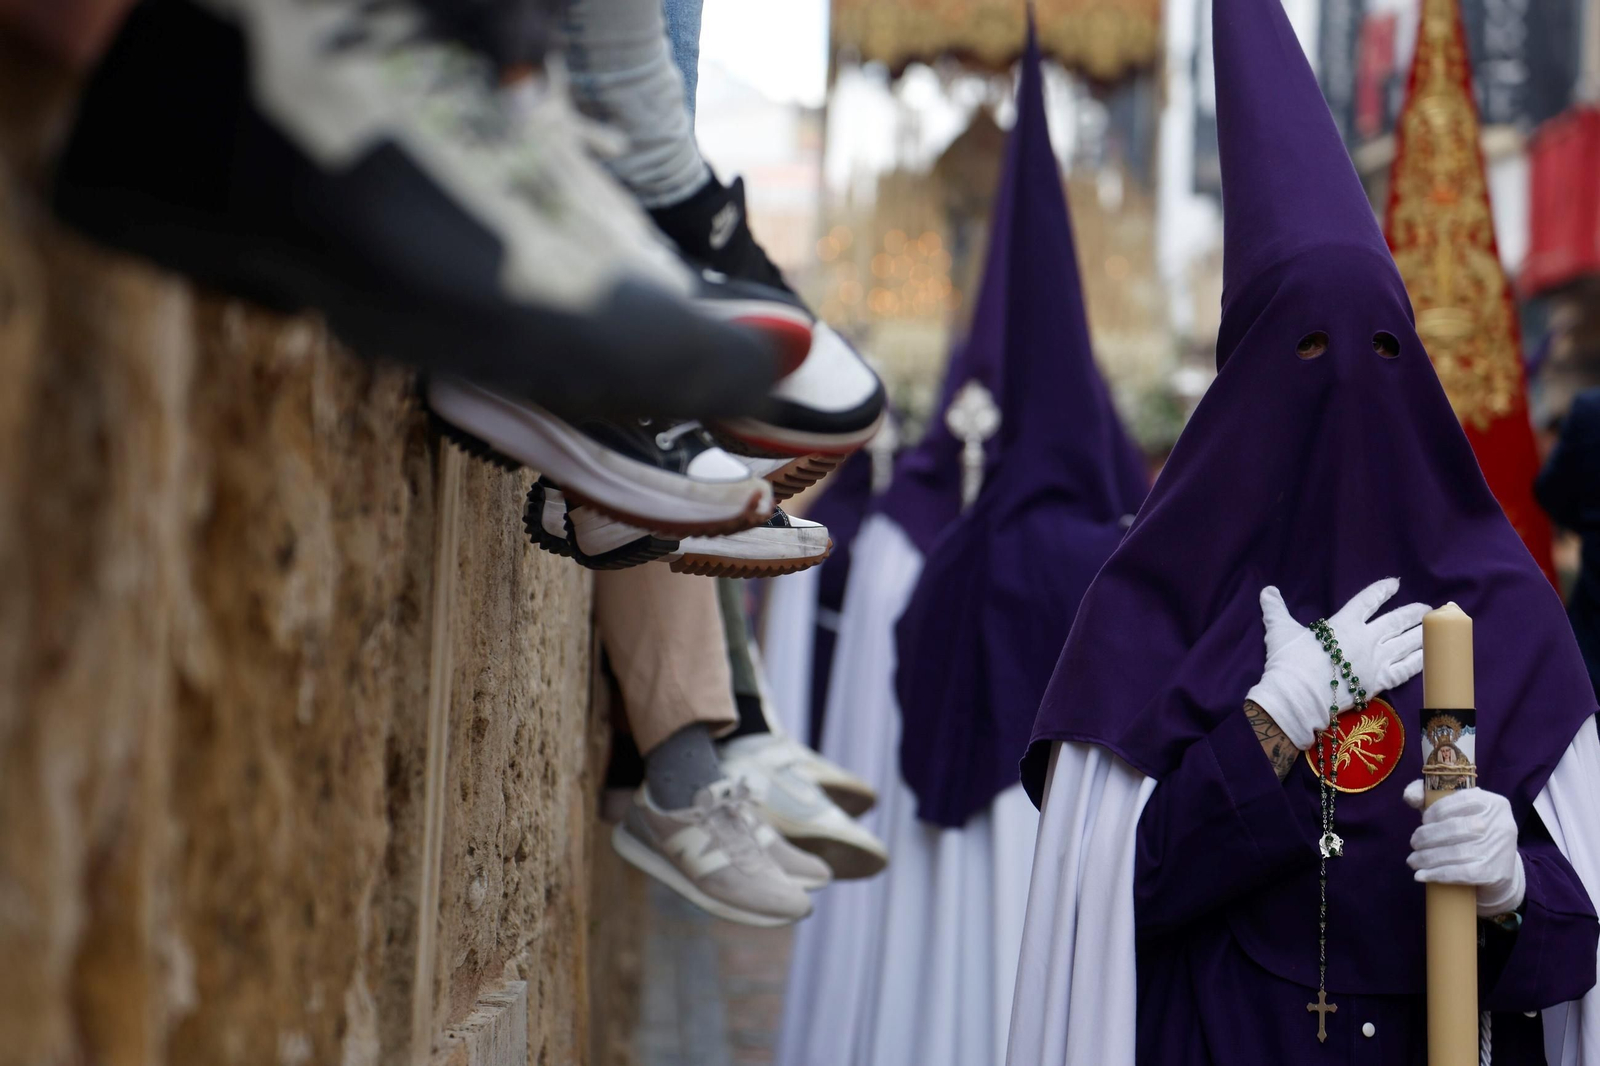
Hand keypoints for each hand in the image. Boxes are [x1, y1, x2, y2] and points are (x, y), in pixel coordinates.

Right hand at [1244, 578, 1429, 749]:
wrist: (1296, 696)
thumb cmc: (1288, 661)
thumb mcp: (1279, 630)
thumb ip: (1275, 609)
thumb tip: (1266, 591)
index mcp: (1343, 623)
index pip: (1367, 600)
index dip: (1382, 590)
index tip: (1395, 584)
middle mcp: (1366, 639)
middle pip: (1396, 621)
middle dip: (1413, 613)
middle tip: (1427, 608)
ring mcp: (1376, 661)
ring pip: (1407, 643)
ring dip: (1423, 634)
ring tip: (1435, 628)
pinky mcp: (1380, 683)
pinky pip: (1407, 669)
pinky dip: (1421, 661)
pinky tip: (1431, 655)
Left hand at [1403, 781, 1524, 916]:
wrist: (1498, 871)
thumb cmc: (1469, 836)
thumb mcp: (1456, 812)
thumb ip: (1429, 797)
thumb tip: (1410, 797)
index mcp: (1493, 803)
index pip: (1458, 801)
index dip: (1434, 812)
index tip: (1423, 821)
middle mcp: (1502, 824)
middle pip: (1455, 828)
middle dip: (1426, 836)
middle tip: (1414, 843)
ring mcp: (1501, 850)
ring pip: (1456, 852)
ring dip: (1427, 857)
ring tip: (1413, 860)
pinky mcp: (1497, 874)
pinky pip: (1462, 873)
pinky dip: (1437, 874)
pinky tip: (1421, 875)